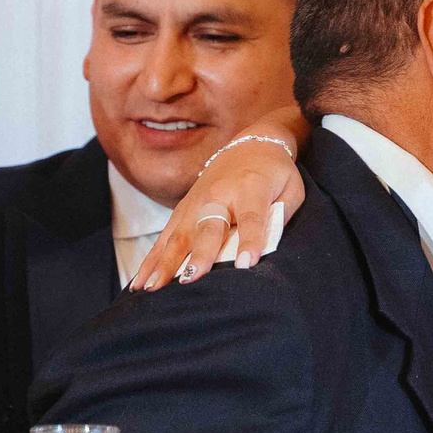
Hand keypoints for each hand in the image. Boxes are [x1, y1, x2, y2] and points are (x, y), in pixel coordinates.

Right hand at [129, 108, 308, 290]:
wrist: (250, 145)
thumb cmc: (275, 174)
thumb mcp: (291, 189)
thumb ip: (281, 217)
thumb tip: (267, 249)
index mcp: (251, 188)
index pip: (251, 217)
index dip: (249, 240)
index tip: (245, 265)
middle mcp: (219, 194)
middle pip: (208, 227)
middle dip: (199, 254)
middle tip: (191, 279)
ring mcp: (196, 201)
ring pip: (179, 235)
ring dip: (165, 262)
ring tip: (153, 288)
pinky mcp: (183, 209)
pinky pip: (165, 237)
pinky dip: (152, 260)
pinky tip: (141, 282)